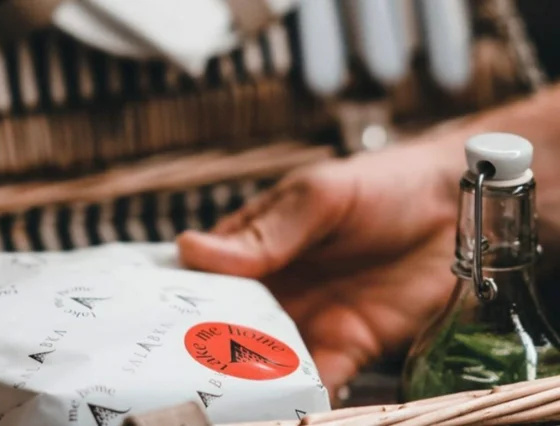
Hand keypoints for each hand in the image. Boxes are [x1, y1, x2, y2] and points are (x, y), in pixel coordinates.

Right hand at [177, 140, 463, 398]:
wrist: (457, 208)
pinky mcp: (349, 347)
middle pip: (227, 329)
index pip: (203, 280)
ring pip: (264, 361)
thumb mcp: (315, 198)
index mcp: (253, 247)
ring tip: (228, 398)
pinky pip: (319, 380)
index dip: (177, 304)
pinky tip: (288, 406)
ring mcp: (307, 322)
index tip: (150, 329)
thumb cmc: (378, 186)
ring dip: (247, 381)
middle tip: (182, 376)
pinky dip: (303, 398)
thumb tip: (190, 250)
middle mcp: (272, 290)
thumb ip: (263, 233)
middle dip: (205, 353)